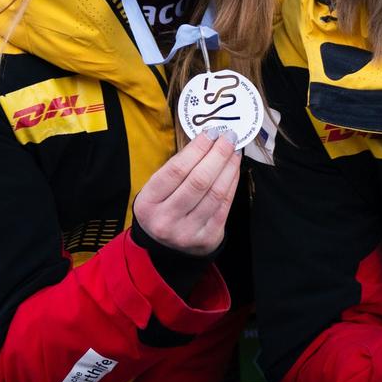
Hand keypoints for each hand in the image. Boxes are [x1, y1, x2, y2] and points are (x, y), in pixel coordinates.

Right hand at [132, 132, 242, 256]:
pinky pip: (224, 205)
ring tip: (234, 150)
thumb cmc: (163, 208)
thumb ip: (178, 168)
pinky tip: (234, 168)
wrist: (166, 248)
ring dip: (229, 167)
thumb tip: (209, 139)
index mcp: (147, 204)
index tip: (211, 132)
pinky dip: (232, 183)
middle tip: (229, 136)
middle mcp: (165, 220)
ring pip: (215, 193)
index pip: (176, 170)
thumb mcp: (157, 191)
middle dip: (218, 154)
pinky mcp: (207, 239)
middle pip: (199, 180)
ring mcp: (187, 232)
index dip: (197, 148)